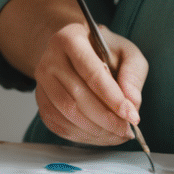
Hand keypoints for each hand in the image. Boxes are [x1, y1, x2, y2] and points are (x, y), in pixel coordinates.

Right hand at [33, 20, 147, 147]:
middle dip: (106, 119)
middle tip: (126, 130)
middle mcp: (50, 59)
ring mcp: (41, 82)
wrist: (74, 53)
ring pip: (67, 113)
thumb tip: (132, 102)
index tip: (132, 116)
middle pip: (77, 96)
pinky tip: (100, 134)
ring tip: (117, 134)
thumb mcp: (126, 52)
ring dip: (95, 130)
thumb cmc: (103, 52)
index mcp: (70, 39)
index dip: (113, 98)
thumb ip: (133, 73)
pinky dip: (82, 135)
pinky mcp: (40, 101)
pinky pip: (58, 124)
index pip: (92, 73)